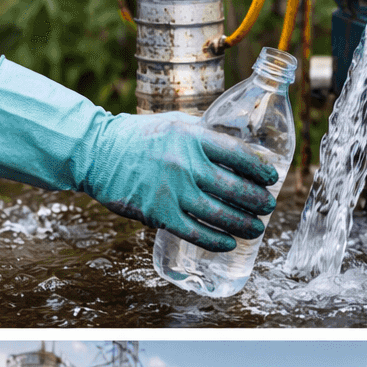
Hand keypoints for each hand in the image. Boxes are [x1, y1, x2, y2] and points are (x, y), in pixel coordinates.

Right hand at [80, 112, 279, 250]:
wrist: (95, 152)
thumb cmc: (137, 137)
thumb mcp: (175, 124)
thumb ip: (204, 134)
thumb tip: (237, 146)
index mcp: (192, 138)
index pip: (239, 155)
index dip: (261, 170)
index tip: (272, 178)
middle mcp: (185, 164)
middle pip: (235, 188)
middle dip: (258, 201)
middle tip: (269, 206)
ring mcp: (172, 191)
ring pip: (220, 214)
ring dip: (244, 224)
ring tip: (256, 228)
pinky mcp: (158, 213)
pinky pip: (195, 233)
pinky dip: (217, 241)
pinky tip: (230, 243)